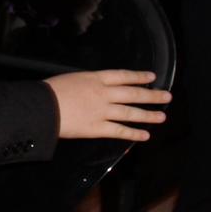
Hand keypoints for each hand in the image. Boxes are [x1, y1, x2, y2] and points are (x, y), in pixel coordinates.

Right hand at [46, 69, 169, 140]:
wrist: (43, 107)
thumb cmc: (49, 91)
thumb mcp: (69, 79)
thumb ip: (84, 84)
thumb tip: (89, 89)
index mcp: (94, 78)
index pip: (122, 76)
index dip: (138, 77)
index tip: (151, 78)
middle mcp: (103, 93)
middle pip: (132, 93)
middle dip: (151, 95)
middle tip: (167, 96)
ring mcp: (102, 111)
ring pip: (130, 112)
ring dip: (148, 115)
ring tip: (162, 117)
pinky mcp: (98, 128)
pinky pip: (119, 131)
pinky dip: (133, 133)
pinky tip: (145, 135)